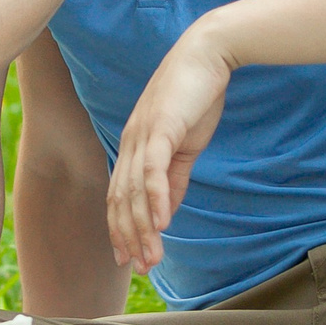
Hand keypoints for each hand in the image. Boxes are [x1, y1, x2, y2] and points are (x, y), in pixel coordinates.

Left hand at [107, 26, 237, 270]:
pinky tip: (161, 223)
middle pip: (121, 200)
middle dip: (128, 238)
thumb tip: (165, 214)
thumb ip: (173, 180)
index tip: (128, 259)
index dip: (120, 229)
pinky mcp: (161, 128)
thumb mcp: (184, 146)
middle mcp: (130, 143)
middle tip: (140, 269)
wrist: (207, 55)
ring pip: (134, 191)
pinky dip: (154, 198)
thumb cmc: (196, 97)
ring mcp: (143, 135)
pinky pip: (154, 170)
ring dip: (143, 228)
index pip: (118, 196)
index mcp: (133, 147)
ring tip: (152, 257)